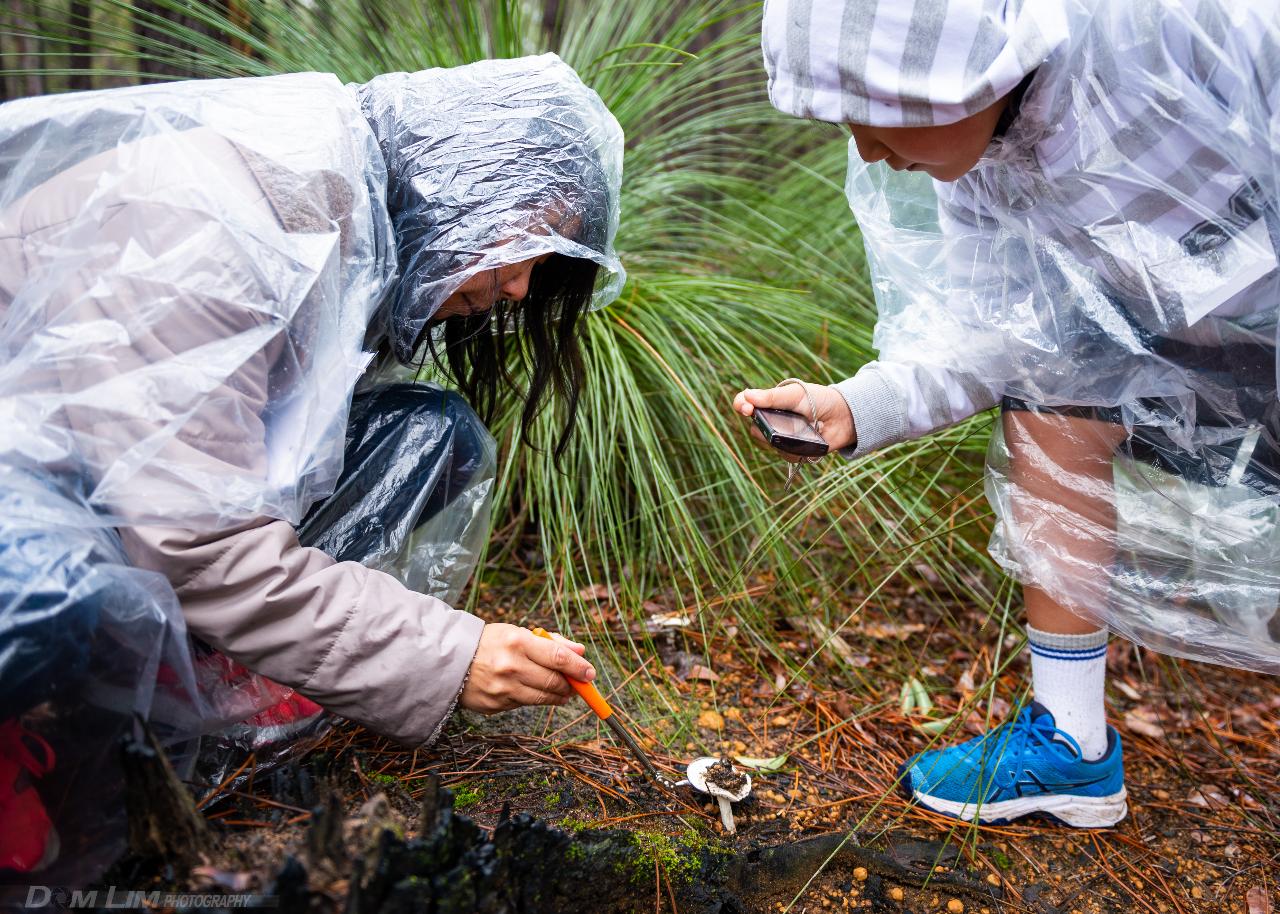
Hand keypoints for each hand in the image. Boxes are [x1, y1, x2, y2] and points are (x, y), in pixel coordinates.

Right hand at [459, 623, 595, 713]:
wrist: (451, 660)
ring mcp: (503, 688)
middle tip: (578, 685)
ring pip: (543, 697)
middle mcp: (511, 666)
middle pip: (554, 681)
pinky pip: (525, 704)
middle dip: (571, 685)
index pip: (558, 657)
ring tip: (562, 691)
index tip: (590, 673)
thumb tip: (579, 652)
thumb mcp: (518, 633)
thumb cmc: (490, 643)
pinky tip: (533, 691)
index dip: (578, 667)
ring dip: (558, 696)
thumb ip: (550, 642)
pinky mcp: (496, 705)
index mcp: (518, 642)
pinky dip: (534, 698)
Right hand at [732, 381, 856, 460]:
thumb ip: (772, 397)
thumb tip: (747, 395)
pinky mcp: (793, 451)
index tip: (746, 408)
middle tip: (777, 423)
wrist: (844, 416)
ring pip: (768, 444)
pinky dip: (795, 448)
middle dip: (763, 427)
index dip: (740, 405)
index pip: (745, 403)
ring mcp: (782, 437)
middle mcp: (772, 421)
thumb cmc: (819, 400)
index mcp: (769, 403)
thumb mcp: (794, 394)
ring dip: (782, 438)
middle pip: (755, 429)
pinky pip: (785, 455)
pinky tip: (809, 438)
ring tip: (804, 427)